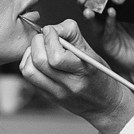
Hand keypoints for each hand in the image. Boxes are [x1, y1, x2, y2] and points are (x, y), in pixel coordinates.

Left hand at [19, 20, 133, 133]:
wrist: (104, 105)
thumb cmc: (100, 76)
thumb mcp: (92, 53)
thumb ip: (73, 35)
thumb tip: (52, 28)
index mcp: (83, 71)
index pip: (56, 56)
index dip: (50, 37)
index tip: (52, 30)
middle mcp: (69, 84)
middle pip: (39, 61)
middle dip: (37, 42)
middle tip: (44, 38)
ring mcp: (57, 93)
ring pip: (29, 70)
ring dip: (30, 54)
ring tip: (40, 49)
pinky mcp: (49, 97)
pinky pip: (30, 78)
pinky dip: (30, 64)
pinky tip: (40, 60)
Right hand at [78, 0, 133, 81]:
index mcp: (118, 9)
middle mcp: (110, 18)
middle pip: (96, 6)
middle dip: (91, 0)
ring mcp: (107, 30)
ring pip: (94, 20)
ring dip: (90, 13)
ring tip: (89, 9)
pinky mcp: (107, 43)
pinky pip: (105, 33)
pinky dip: (107, 25)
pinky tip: (109, 17)